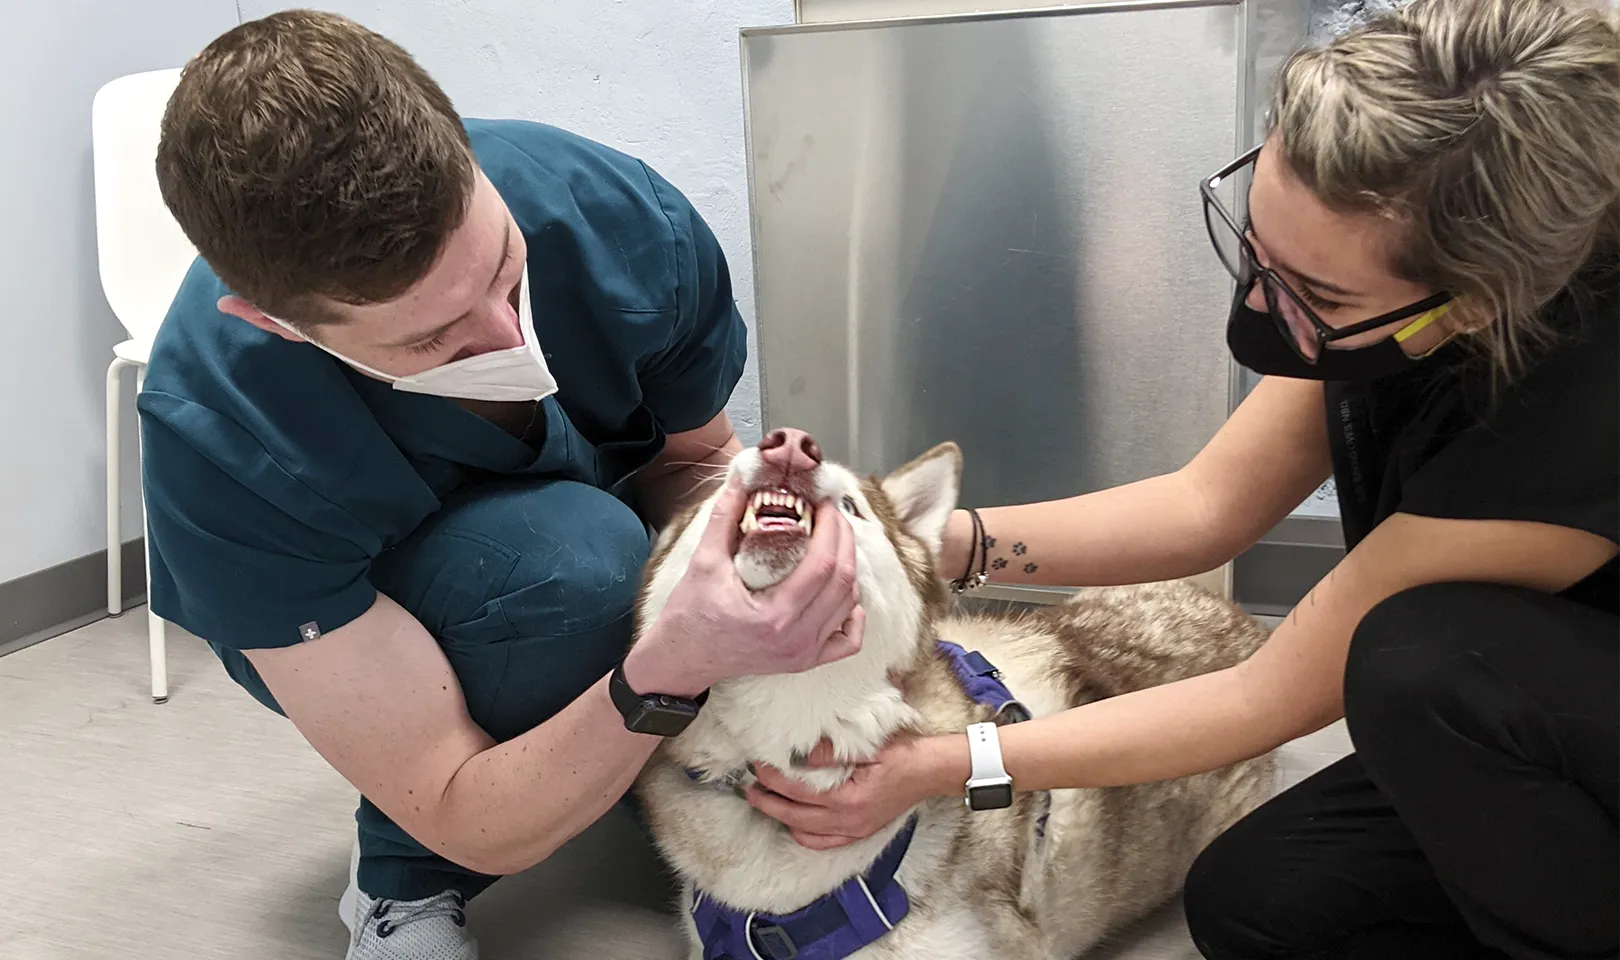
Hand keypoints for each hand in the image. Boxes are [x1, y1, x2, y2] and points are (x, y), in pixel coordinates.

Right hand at [627, 475, 863, 695]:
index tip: (824, 503)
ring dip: (849, 568)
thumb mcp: (703, 562)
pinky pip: (848, 640)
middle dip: (844, 540)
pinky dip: (853, 612)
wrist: (681, 659)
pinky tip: (842, 592)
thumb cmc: (689, 615)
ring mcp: (803, 654)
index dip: (830, 528)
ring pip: (849, 605)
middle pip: (843, 582)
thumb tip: (741, 480)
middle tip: (831, 514)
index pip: (823, 564)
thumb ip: (724, 518)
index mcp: (774, 616)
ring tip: (833, 541)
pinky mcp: (805, 661)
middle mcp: (795, 639)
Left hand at [744, 735, 951, 849]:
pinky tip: (793, 821)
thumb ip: (833, 752)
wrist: (932, 772)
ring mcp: (853, 830)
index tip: (757, 766)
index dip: (773, 779)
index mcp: (849, 799)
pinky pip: (823, 842)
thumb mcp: (870, 747)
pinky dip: (803, 834)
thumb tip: (801, 753)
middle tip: (747, 787)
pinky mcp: (859, 833)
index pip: (798, 791)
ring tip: (765, 800)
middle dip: (767, 801)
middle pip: (795, 816)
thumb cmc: (904, 755)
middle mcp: (848, 821)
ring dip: (782, 817)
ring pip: (805, 832)